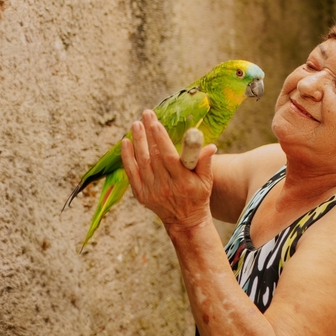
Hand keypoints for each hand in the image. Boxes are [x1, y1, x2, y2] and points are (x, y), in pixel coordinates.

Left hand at [120, 110, 217, 233]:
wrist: (185, 221)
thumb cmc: (198, 196)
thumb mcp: (206, 181)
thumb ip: (205, 162)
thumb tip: (210, 146)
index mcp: (182, 181)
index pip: (169, 156)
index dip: (160, 139)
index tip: (156, 123)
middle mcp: (165, 186)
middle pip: (153, 155)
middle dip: (149, 133)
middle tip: (146, 114)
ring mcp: (151, 190)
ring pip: (142, 162)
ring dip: (138, 141)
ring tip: (136, 124)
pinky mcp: (141, 194)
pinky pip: (132, 173)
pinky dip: (127, 158)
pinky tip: (126, 143)